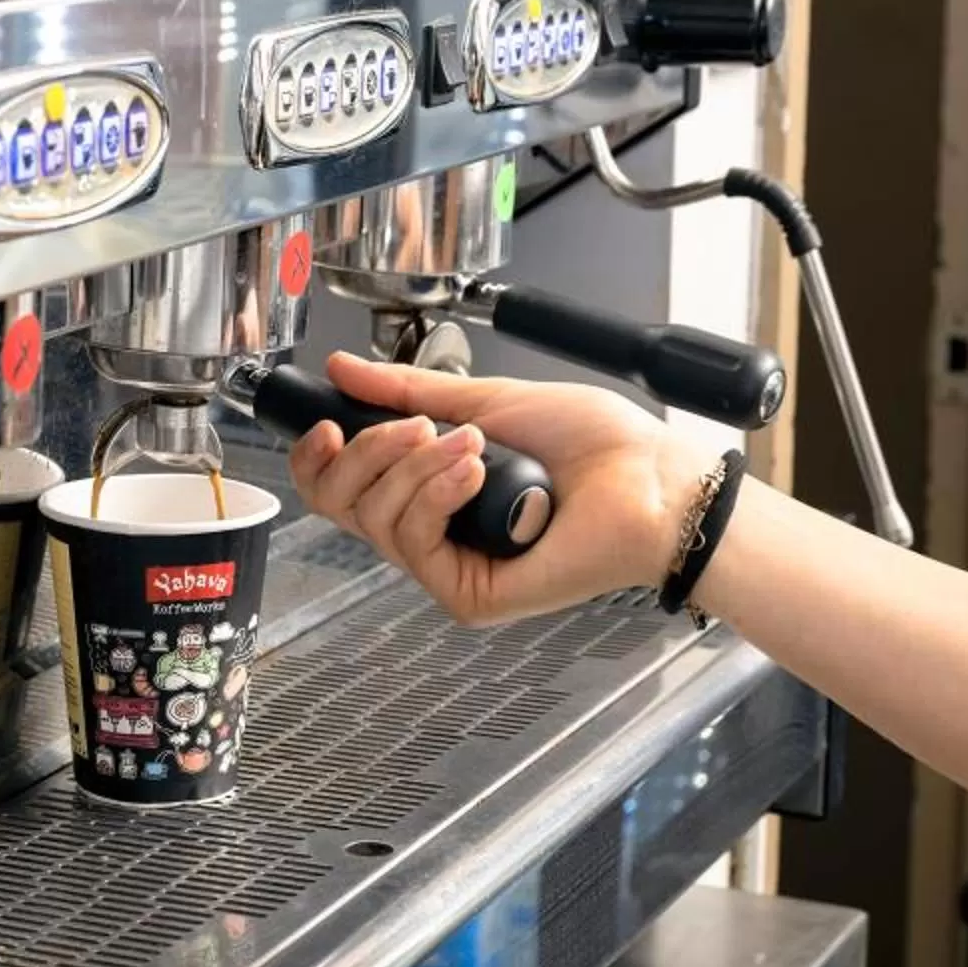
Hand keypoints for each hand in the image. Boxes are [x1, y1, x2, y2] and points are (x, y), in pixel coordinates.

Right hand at [288, 350, 709, 624]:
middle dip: (365, 452)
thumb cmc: (595, 446)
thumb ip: (409, 391)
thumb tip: (343, 370)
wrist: (649, 478)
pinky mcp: (469, 596)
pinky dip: (435, 496)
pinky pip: (414, 543)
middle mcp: (432, 535)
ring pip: (376, 520)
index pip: (341, 489)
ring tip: (471, 444)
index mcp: (428, 493)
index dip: (318, 459)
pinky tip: (473, 471)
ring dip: (414, 467)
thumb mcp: (487, 401)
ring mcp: (449, 569)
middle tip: (415, 427)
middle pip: (342, 506)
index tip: (325, 423)